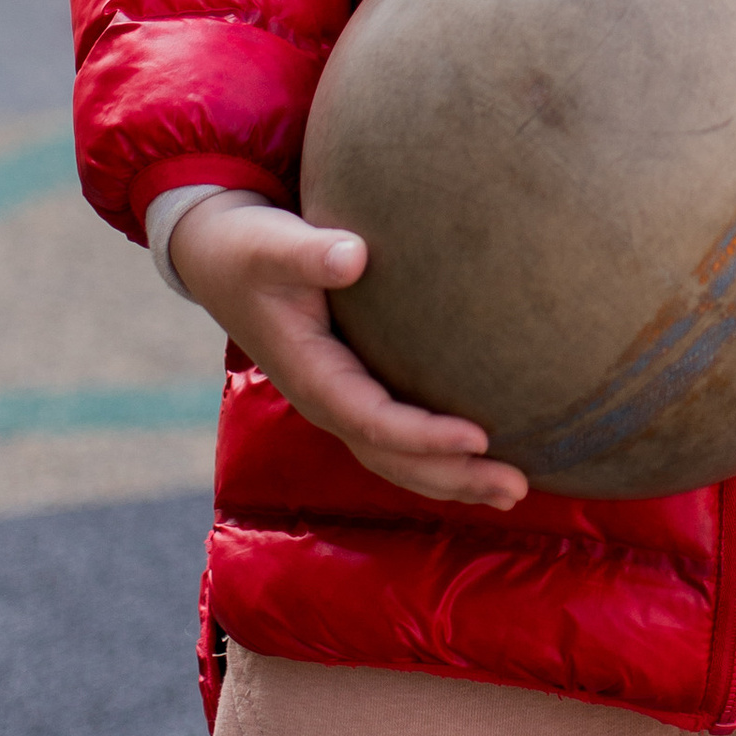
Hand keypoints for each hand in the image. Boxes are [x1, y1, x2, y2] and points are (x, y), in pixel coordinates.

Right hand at [168, 195, 528, 510]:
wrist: (219, 256)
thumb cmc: (247, 247)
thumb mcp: (269, 245)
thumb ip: (308, 253)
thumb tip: (353, 256)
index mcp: (309, 374)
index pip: (373, 420)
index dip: (424, 436)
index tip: (479, 437)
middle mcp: (326, 399)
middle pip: (393, 457)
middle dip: (453, 476)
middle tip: (517, 488)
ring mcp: (339, 399)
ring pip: (398, 457)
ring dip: (454, 477)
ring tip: (515, 490)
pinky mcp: (354, 387)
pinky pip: (399, 436)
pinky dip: (440, 454)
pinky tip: (486, 455)